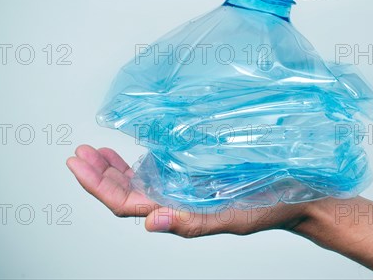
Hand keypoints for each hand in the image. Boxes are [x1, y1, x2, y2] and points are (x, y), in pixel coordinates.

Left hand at [66, 144, 310, 236]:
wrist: (294, 191)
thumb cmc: (266, 208)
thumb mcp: (231, 219)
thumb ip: (192, 223)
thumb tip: (150, 223)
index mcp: (177, 211)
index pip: (124, 205)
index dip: (98, 187)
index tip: (78, 163)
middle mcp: (174, 198)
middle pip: (123, 191)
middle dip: (97, 174)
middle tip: (78, 152)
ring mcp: (182, 184)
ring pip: (136, 180)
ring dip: (112, 166)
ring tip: (93, 149)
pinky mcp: (194, 170)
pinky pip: (157, 166)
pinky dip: (137, 158)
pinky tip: (129, 148)